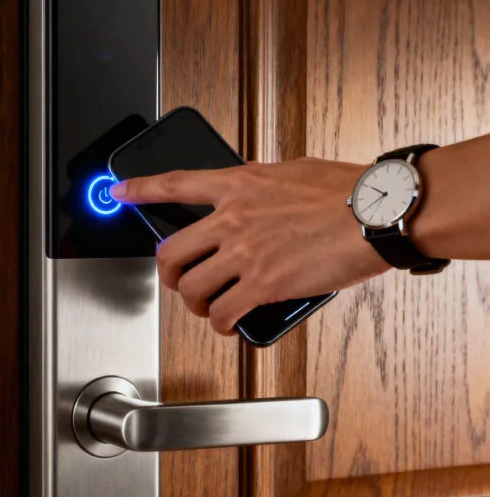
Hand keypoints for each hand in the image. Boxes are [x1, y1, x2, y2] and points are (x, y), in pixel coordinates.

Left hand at [109, 158, 390, 335]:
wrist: (377, 212)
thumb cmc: (346, 190)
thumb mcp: (289, 172)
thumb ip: (258, 185)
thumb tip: (249, 196)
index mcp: (237, 184)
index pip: (174, 184)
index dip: (139, 188)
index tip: (119, 192)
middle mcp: (231, 218)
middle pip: (171, 252)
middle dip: (167, 273)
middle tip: (177, 280)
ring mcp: (244, 252)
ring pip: (191, 288)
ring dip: (195, 304)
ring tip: (209, 307)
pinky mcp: (263, 284)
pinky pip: (223, 313)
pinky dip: (222, 325)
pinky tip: (230, 324)